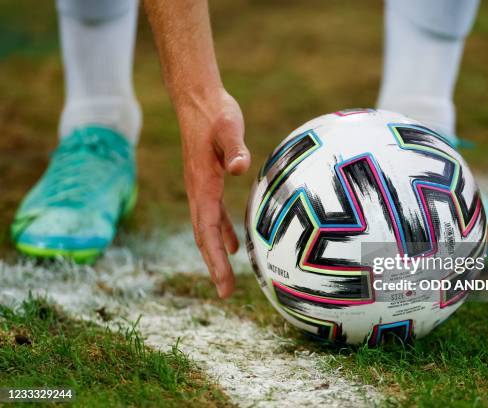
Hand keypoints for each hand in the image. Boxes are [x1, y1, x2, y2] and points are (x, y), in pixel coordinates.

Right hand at [177, 88, 250, 297]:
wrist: (198, 98)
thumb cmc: (215, 112)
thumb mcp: (228, 128)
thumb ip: (235, 149)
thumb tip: (240, 169)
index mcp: (203, 186)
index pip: (207, 231)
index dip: (215, 260)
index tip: (224, 286)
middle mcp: (199, 191)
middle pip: (203, 236)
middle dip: (214, 266)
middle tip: (226, 293)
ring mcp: (202, 187)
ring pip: (207, 228)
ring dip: (217, 253)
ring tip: (227, 277)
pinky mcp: (209, 180)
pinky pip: (215, 214)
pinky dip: (223, 232)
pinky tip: (234, 243)